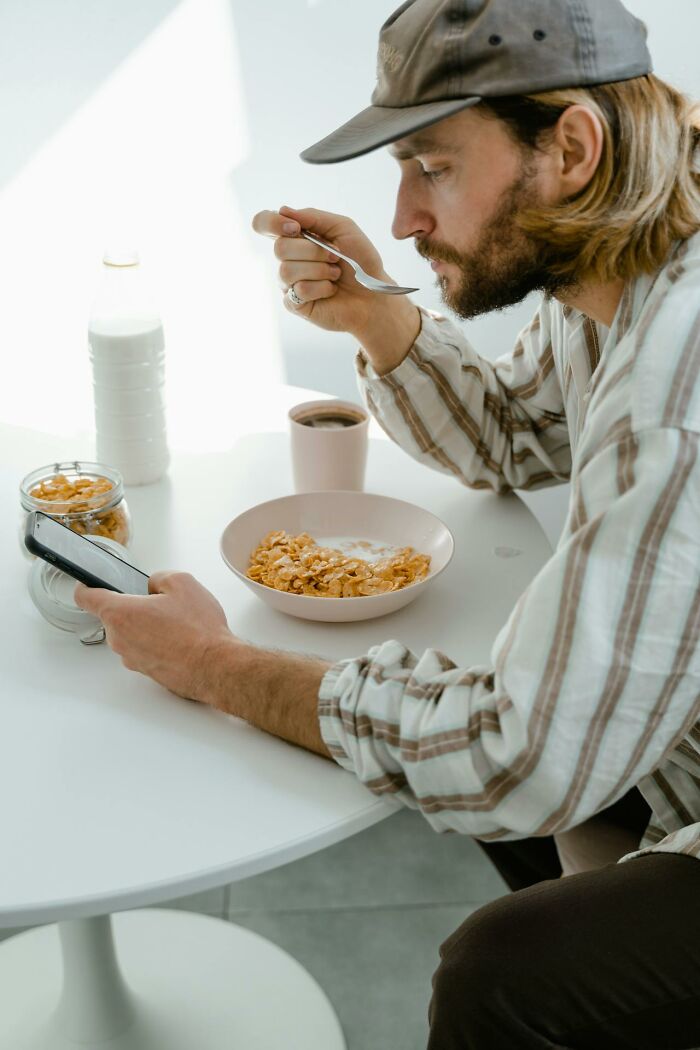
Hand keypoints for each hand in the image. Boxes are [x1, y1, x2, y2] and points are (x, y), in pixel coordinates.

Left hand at [74, 572, 231, 701]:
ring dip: (147, 626)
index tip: (88, 582)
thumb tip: (153, 585)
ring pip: (131, 633)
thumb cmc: (199, 631)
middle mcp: (119, 639)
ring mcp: (131, 658)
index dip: (86, 585)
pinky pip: (144, 649)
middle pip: (114, 615)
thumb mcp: (182, 582)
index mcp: (120, 613)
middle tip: (160, 603)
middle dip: (133, 607)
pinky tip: (180, 639)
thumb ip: (159, 577)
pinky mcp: (145, 671)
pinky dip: (157, 643)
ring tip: (176, 624)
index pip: (85, 597)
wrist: (215, 667)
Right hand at [251, 205, 421, 372]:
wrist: (374, 294)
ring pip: (286, 270)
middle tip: (334, 258)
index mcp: (296, 236)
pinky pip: (298, 290)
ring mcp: (288, 282)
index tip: (296, 228)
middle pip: (279, 247)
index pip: (264, 223)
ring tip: (335, 275)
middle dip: (313, 251)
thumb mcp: (343, 228)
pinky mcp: (294, 304)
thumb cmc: (361, 261)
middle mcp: (288, 258)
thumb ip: (314, 217)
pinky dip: (321, 288)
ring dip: (319, 270)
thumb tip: (282, 210)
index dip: (272, 223)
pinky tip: (330, 290)